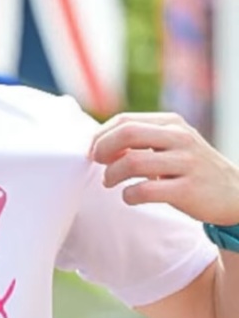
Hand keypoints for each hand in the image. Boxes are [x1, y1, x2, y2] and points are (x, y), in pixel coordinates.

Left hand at [90, 112, 238, 224]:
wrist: (234, 194)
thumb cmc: (189, 168)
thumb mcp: (171, 144)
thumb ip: (140, 138)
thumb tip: (96, 142)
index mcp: (171, 123)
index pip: (124, 120)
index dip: (100, 136)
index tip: (93, 151)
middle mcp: (180, 138)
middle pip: (126, 134)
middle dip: (102, 149)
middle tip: (98, 163)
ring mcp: (186, 163)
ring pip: (132, 162)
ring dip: (111, 175)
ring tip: (110, 182)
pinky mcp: (188, 189)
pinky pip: (145, 190)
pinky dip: (128, 195)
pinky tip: (129, 197)